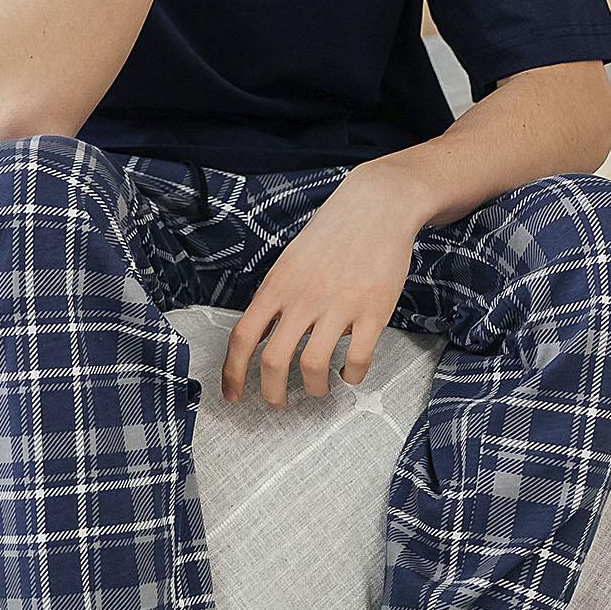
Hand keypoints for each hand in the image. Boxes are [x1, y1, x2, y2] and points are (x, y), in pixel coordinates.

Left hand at [221, 165, 422, 407]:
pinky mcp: (373, 310)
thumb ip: (276, 298)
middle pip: (273, 361)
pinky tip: (350, 373)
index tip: (234, 396)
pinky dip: (351, 376)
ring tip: (318, 388)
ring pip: (313, 366)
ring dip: (313, 389)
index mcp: (277, 285)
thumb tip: (261, 338)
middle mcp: (303, 297)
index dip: (233, 374)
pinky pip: (357, 359)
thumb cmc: (332, 235)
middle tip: (279, 404)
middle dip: (272, 394)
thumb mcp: (290, 261)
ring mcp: (338, 304)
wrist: (377, 206)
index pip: (242, 337)